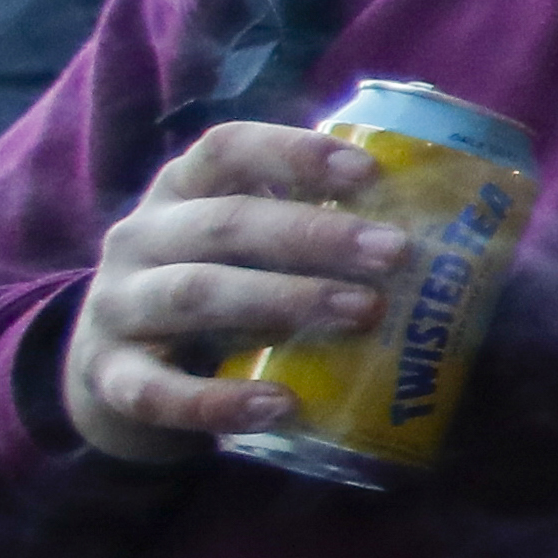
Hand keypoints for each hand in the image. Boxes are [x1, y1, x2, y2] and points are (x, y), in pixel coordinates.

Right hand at [62, 122, 403, 464]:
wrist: (114, 376)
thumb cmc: (214, 299)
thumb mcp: (247, 255)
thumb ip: (312, 237)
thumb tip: (447, 236)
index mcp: (180, 193)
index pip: (227, 150)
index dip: (295, 153)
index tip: (371, 172)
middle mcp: (140, 238)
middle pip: (226, 224)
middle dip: (314, 234)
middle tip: (395, 253)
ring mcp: (117, 307)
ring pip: (196, 295)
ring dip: (283, 300)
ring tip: (363, 313)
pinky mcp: (110, 377)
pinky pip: (160, 391)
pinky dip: (220, 401)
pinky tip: (281, 407)